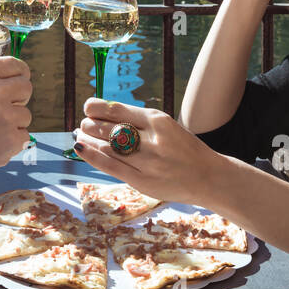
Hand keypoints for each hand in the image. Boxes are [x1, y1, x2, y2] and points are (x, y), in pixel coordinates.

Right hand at [0, 56, 32, 186]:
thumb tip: (5, 80)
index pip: (17, 66)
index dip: (19, 76)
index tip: (17, 84)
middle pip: (26, 88)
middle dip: (18, 99)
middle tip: (4, 109)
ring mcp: (6, 116)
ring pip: (25, 116)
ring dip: (12, 123)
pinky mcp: (10, 140)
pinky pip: (22, 137)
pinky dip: (9, 143)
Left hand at [73, 98, 220, 206]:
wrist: (208, 176)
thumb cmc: (183, 149)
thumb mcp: (166, 126)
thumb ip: (138, 122)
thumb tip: (103, 116)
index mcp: (158, 120)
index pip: (117, 110)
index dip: (96, 108)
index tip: (88, 107)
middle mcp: (151, 139)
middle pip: (108, 128)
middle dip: (90, 124)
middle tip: (84, 123)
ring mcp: (147, 162)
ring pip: (106, 147)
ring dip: (87, 139)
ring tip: (80, 135)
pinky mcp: (142, 181)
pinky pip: (110, 166)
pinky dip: (91, 156)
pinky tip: (81, 148)